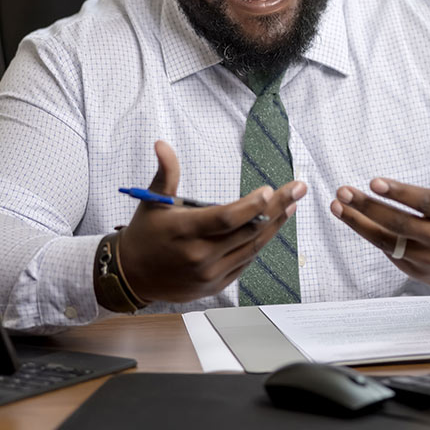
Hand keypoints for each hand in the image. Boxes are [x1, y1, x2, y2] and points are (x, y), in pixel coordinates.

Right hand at [115, 140, 306, 303]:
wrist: (132, 276)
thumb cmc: (145, 234)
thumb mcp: (151, 202)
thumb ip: (165, 173)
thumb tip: (162, 144)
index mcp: (184, 231)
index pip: (225, 218)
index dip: (250, 206)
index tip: (270, 190)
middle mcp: (199, 255)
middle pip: (247, 231)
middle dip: (276, 208)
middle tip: (297, 189)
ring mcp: (209, 273)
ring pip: (252, 248)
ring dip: (275, 226)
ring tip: (292, 205)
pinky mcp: (215, 285)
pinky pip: (245, 263)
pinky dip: (260, 243)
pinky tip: (273, 226)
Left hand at [330, 125, 429, 288]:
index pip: (425, 202)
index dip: (400, 193)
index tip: (373, 182)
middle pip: (401, 224)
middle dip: (369, 208)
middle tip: (343, 191)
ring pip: (390, 242)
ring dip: (359, 224)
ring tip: (337, 205)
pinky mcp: (420, 273)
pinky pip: (391, 253)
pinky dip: (371, 236)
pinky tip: (354, 220)